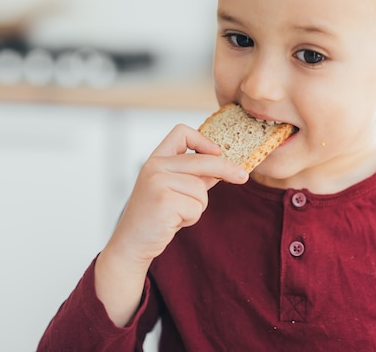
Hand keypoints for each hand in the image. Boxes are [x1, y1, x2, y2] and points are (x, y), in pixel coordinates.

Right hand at [95, 124, 247, 325]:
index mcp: (157, 159)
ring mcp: (157, 182)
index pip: (181, 133)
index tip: (219, 151)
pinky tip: (173, 222)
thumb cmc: (156, 216)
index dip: (203, 140)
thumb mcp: (174, 190)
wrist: (132, 243)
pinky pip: (196, 206)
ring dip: (197, 206)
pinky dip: (191, 218)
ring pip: (201, 189)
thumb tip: (224, 167)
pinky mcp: (163, 201)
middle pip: (201, 161)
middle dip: (227, 169)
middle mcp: (154, 166)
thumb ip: (195, 176)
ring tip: (177, 214)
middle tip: (243, 177)